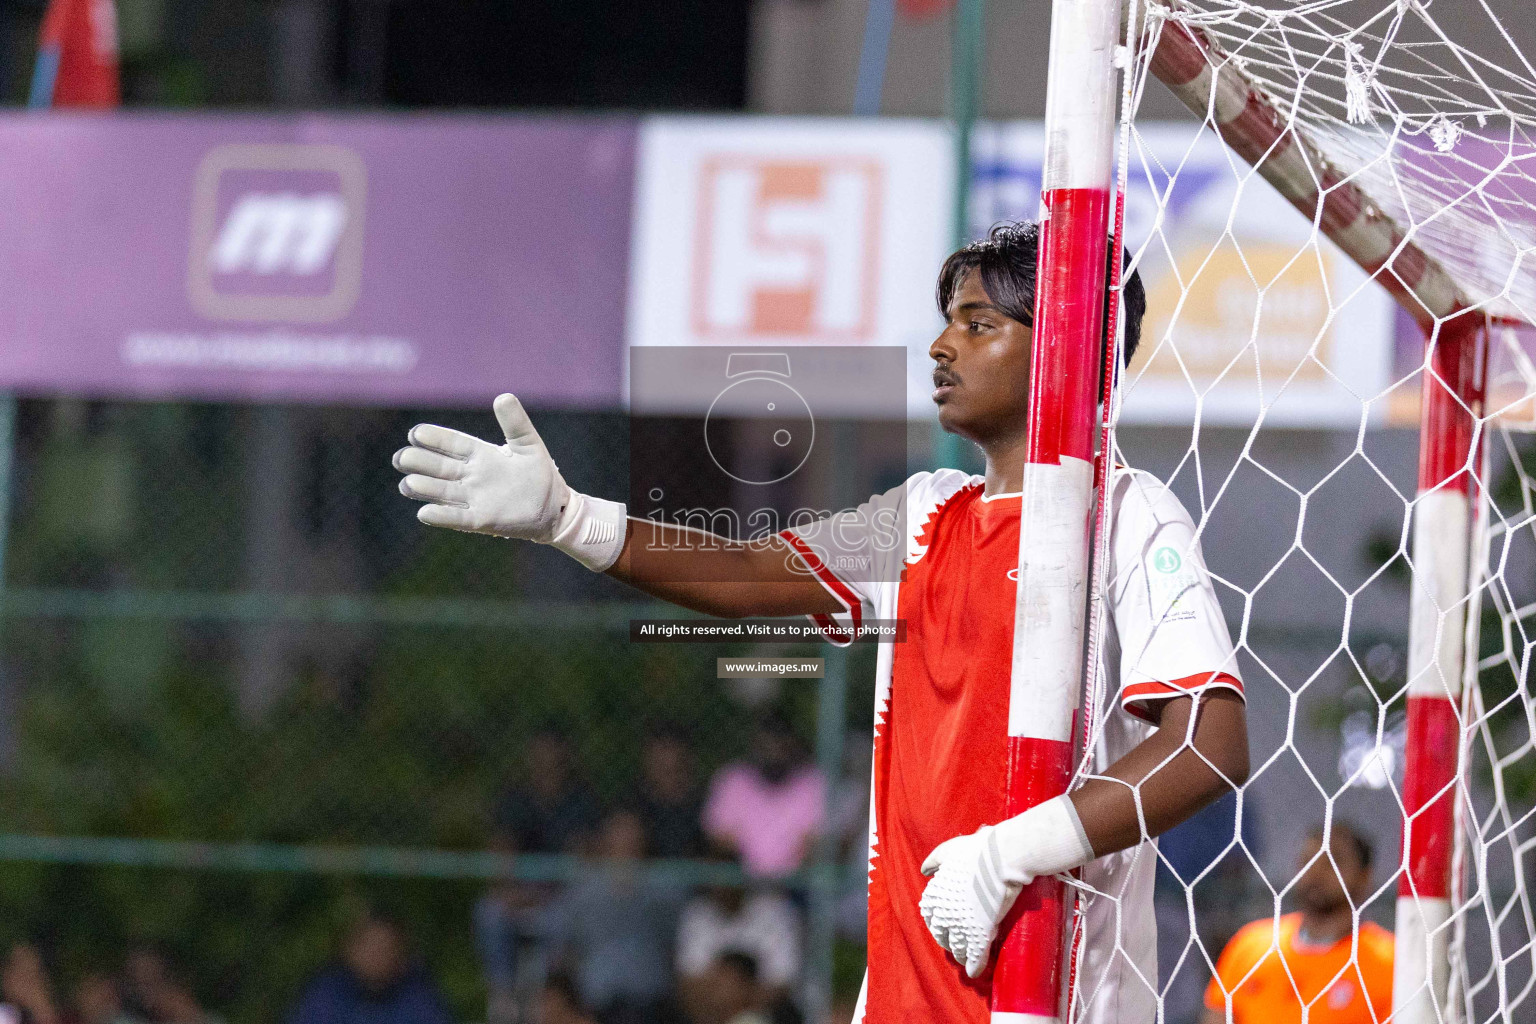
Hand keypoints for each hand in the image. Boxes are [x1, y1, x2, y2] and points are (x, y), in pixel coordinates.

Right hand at [395, 393, 571, 539]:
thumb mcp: (529, 444)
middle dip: (419, 462)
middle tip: (402, 458)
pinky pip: (458, 518)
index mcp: (481, 454)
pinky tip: (424, 512)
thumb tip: (503, 396)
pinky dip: (442, 515)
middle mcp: (472, 476)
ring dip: (424, 488)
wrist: (554, 508)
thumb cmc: (540, 474)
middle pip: (439, 467)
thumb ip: (515, 422)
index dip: (435, 438)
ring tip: (407, 484)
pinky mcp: (482, 520)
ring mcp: (474, 498)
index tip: (416, 433)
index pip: (452, 443)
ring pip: (442, 492)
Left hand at [918, 795, 1096, 977]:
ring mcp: (962, 924)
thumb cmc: (978, 849)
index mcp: (936, 893)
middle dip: (948, 940)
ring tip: (967, 958)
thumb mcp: (950, 849)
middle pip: (942, 934)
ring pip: (958, 948)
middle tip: (955, 943)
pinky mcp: (981, 934)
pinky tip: (976, 972)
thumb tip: (925, 870)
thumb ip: (935, 860)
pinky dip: (975, 966)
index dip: (937, 921)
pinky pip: (975, 957)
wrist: (1004, 856)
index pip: (930, 915)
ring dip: (962, 954)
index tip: (944, 924)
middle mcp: (945, 912)